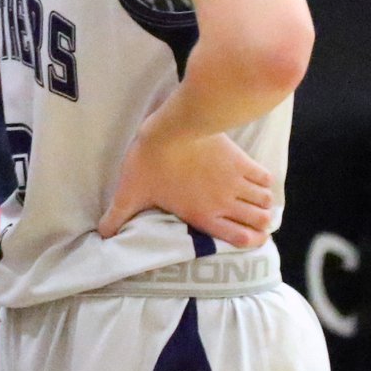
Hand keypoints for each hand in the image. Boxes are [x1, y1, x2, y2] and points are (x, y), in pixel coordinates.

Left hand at [99, 122, 273, 248]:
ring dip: (264, 204)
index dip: (250, 241)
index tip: (250, 238)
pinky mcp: (243, 161)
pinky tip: (257, 181)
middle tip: (253, 219)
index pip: (241, 239)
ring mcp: (238, 182)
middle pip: (260, 222)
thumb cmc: (150, 163)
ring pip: (267, 202)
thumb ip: (119, 216)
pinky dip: (265, 183)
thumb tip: (103, 235)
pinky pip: (266, 178)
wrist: (174, 129)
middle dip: (260, 224)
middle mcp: (227, 203)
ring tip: (255, 202)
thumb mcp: (131, 193)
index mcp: (204, 215)